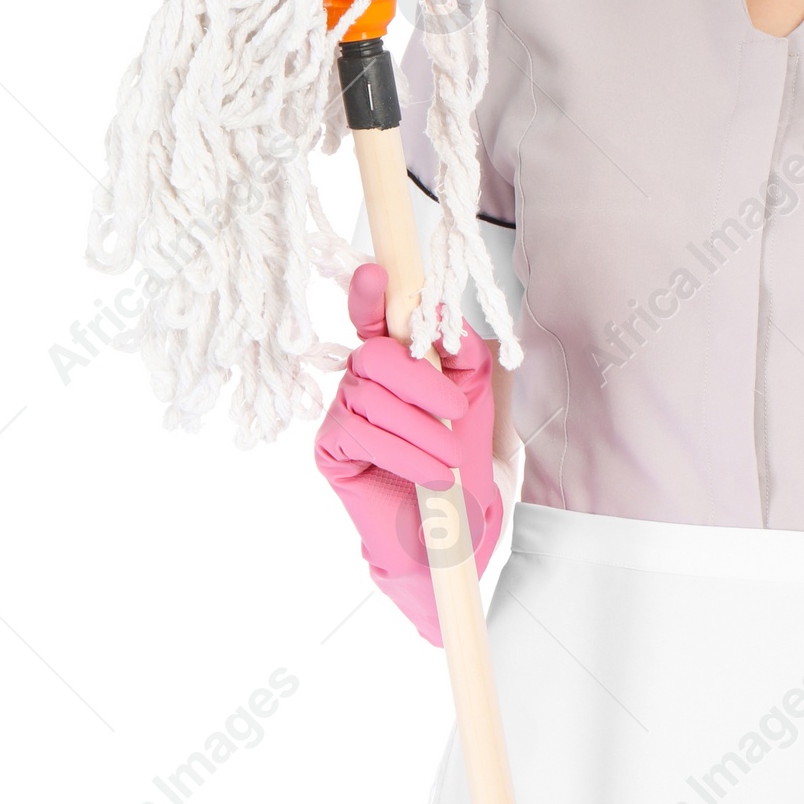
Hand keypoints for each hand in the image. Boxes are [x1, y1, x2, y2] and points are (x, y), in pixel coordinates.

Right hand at [315, 263, 501, 640]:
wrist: (450, 531)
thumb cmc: (459, 462)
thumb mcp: (474, 399)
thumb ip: (463, 353)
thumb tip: (444, 317)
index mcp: (393, 362)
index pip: (373, 317)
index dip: (370, 294)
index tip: (376, 271)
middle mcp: (360, 380)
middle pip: (374, 355)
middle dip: (420, 380)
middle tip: (454, 409)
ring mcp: (341, 414)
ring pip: (371, 397)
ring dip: (420, 429)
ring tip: (448, 457)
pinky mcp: (330, 450)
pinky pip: (361, 434)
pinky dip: (402, 453)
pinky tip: (428, 474)